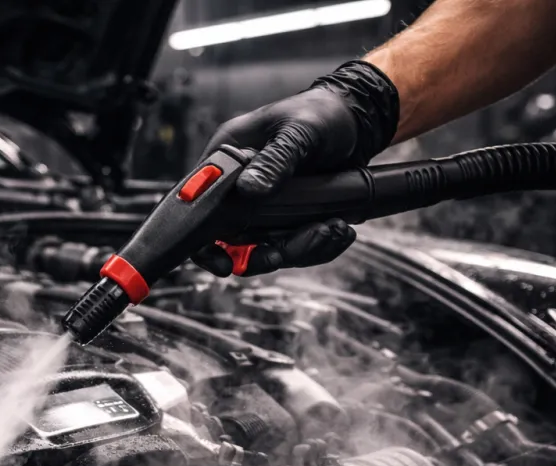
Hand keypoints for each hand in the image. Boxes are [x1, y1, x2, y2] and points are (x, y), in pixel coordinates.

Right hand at [191, 61, 398, 276]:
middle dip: (262, 253)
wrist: (357, 122)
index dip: (205, 241)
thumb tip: (248, 189)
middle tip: (284, 253)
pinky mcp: (286, 218)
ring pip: (265, 248)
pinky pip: (292, 246)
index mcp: (228, 157)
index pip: (198, 204)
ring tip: (332, 229)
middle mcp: (239, 187)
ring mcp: (262, 206)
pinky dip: (316, 245)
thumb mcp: (299, 131)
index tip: (223, 262)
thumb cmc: (322, 114)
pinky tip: (337, 229)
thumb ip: (275, 159)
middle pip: (231, 239)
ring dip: (299, 248)